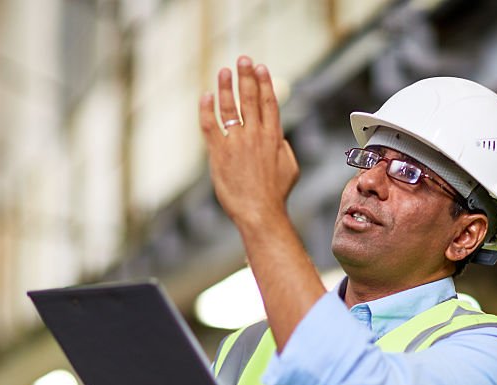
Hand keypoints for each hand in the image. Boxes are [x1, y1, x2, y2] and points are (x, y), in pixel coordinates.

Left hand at [198, 55, 299, 226]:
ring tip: (224, 71)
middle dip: (246, 76)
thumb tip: (278, 135)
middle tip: (243, 59)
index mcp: (274, 137)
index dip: (264, 83)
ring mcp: (236, 143)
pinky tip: (206, 96)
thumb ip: (283, 147)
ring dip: (226, 86)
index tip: (260, 68)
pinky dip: (207, 109)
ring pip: (230, 107)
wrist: (260, 212)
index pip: (269, 103)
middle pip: (250, 99)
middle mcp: (255, 136)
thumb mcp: (290, 168)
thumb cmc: (276, 194)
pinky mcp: (219, 153)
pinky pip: (210, 125)